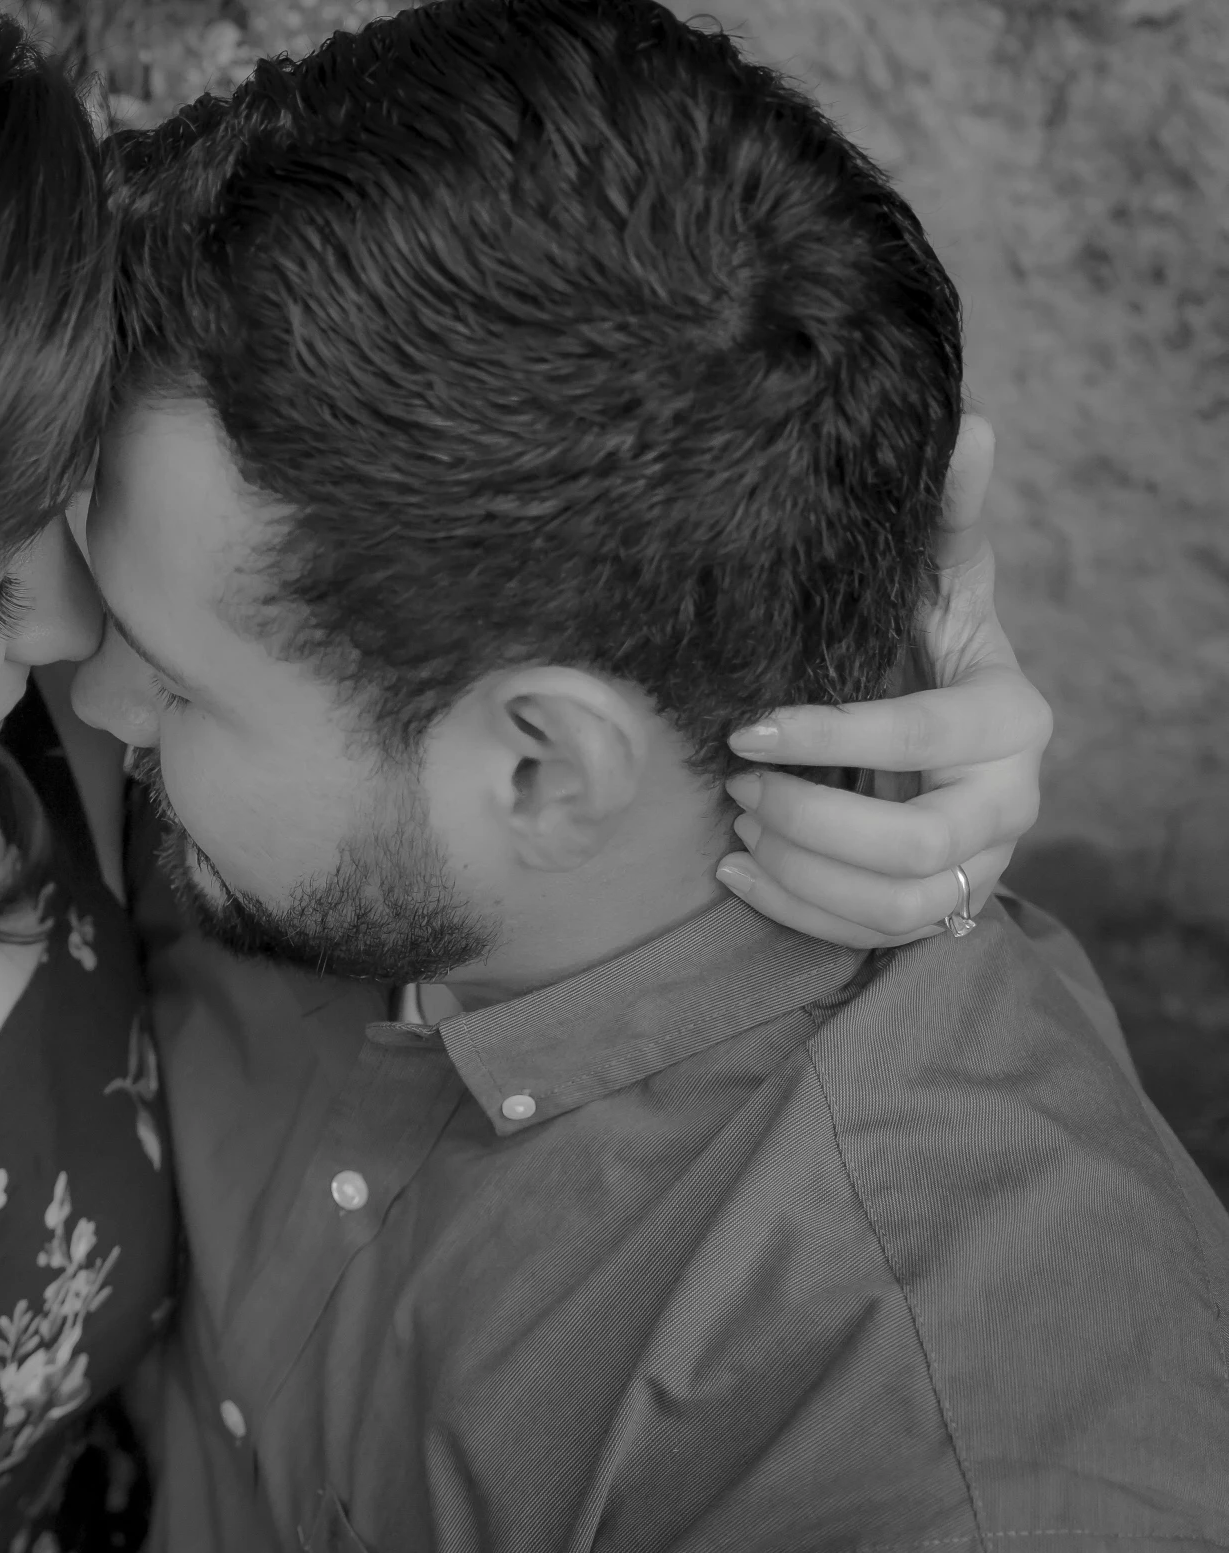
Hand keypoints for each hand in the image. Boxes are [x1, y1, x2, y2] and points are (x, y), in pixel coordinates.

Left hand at [713, 416, 1051, 946]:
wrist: (947, 731)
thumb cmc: (927, 646)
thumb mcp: (938, 582)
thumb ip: (946, 519)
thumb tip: (972, 423)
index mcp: (1009, 717)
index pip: (921, 736)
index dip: (830, 738)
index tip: (748, 730)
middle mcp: (1010, 799)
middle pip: (913, 845)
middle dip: (810, 820)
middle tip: (739, 788)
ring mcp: (980, 864)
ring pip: (892, 901)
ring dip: (800, 870)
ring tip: (737, 828)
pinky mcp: (940, 907)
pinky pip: (873, 935)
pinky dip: (795, 910)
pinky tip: (736, 872)